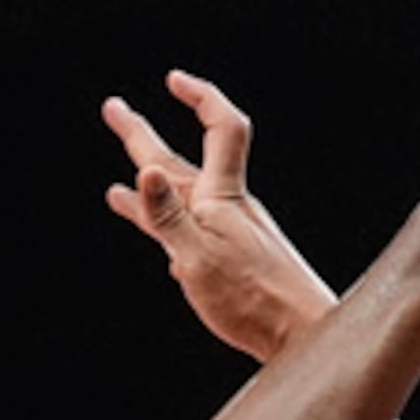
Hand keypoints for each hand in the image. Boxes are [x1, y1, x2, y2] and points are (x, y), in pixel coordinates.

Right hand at [103, 75, 334, 362]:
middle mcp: (228, 211)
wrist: (305, 339)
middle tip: (114, 110)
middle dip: (142, 137)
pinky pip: (192, 241)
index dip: (200, 96)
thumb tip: (145, 171)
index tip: (174, 80)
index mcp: (223, 198)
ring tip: (117, 187)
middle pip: (181, 163)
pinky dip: (170, 236)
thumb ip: (168, 217)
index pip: (219, 127)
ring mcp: (231, 239)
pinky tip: (163, 247)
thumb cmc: (256, 303)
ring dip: (149, 192)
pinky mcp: (234, 267)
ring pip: (182, 206)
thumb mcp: (199, 259)